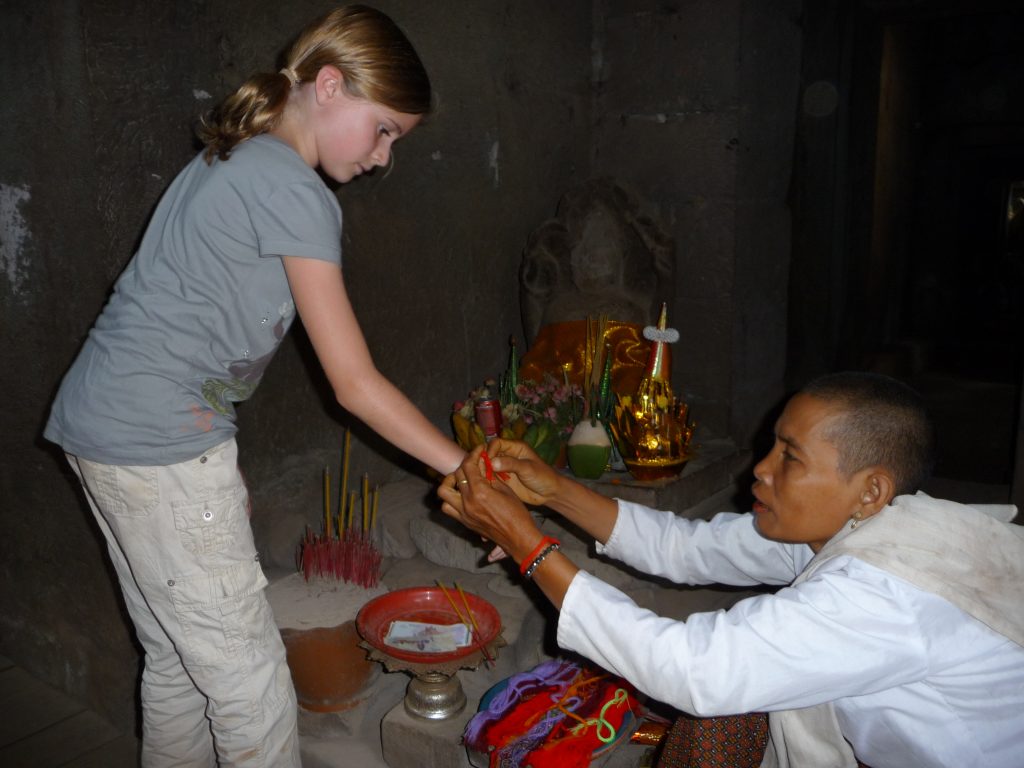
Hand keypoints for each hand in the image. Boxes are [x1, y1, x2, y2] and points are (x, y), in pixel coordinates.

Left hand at [438, 445, 542, 560]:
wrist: (518, 538)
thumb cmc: (517, 513)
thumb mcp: (505, 490)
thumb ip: (490, 476)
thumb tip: (482, 465)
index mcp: (480, 492)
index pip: (469, 466)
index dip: (474, 454)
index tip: (479, 450)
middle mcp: (467, 502)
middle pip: (457, 475)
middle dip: (465, 465)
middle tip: (474, 463)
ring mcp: (463, 513)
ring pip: (443, 492)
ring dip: (450, 482)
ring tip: (461, 480)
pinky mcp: (464, 522)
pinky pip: (448, 507)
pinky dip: (450, 498)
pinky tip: (462, 495)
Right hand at [482, 438, 562, 506]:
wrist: (549, 493)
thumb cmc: (543, 477)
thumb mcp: (527, 469)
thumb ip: (511, 464)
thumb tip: (492, 462)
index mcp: (515, 447)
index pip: (496, 443)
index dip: (490, 451)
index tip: (488, 462)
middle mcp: (508, 455)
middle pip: (490, 453)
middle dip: (484, 460)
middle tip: (481, 471)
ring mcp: (505, 467)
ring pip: (488, 464)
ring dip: (483, 470)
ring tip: (481, 479)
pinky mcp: (503, 478)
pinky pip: (491, 476)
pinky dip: (486, 479)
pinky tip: (485, 484)